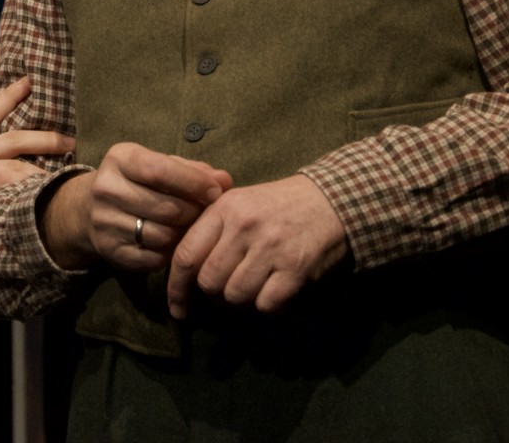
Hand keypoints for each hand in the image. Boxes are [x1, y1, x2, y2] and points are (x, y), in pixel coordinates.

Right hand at [0, 77, 72, 259]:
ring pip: (17, 160)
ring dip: (45, 168)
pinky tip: (46, 193)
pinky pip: (11, 181)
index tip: (29, 80)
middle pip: (14, 136)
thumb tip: (9, 170)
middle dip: (46, 137)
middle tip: (71, 139)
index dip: (10, 95)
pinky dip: (31, 186)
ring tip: (68, 175)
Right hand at [42, 142, 230, 269]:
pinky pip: (153, 258)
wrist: (89, 209)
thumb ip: (193, 171)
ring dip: (183, 235)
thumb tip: (225, 181)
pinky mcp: (109, 250)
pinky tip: (174, 244)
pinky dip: (170, 253)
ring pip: (161, 236)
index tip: (216, 192)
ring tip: (191, 229)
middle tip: (207, 215)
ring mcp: (104, 222)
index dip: (193, 183)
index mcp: (120, 159)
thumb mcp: (159, 165)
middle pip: (165, 207)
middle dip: (193, 213)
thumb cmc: (137, 181)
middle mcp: (106, 189)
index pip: (159, 171)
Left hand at [166, 174, 348, 317]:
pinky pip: (266, 305)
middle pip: (209, 282)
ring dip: (242, 301)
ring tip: (254, 286)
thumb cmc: (278, 206)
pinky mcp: (296, 269)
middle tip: (227, 289)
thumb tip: (180, 272)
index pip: (186, 255)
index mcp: (224, 208)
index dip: (176, 288)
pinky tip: (275, 290)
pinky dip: (268, 305)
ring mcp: (271, 247)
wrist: (332, 200)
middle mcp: (244, 227)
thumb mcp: (239, 202)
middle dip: (214, 295)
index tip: (178, 308)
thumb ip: (209, 229)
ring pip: (235, 297)